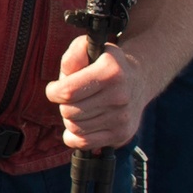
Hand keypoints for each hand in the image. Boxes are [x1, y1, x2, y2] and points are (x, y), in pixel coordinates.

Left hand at [45, 36, 144, 151]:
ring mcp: (121, 117)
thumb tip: (66, 74)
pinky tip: (80, 125)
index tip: (55, 89)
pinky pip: (84, 143)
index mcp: (110, 71)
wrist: (138, 81)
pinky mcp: (121, 134)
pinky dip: (74, 137)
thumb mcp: (90, 49)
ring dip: (70, 119)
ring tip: (79, 108)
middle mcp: (119, 95)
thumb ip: (74, 55)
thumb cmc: (105, 65)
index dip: (53, 91)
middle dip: (63, 105)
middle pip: (69, 111)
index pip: (67, 91)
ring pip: (75, 128)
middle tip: (71, 98)